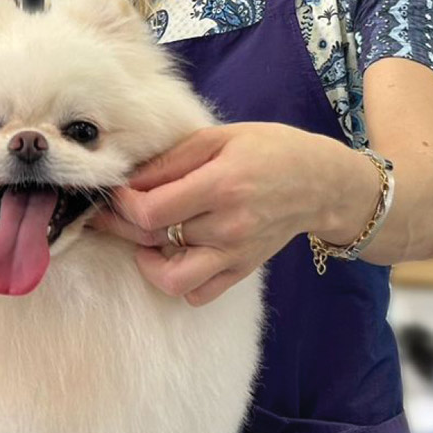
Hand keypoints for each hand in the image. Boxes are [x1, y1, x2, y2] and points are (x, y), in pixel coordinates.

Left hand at [89, 123, 345, 306]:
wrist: (320, 183)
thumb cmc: (270, 150)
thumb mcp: (219, 138)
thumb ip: (171, 160)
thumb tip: (129, 179)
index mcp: (221, 185)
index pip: (150, 211)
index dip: (122, 203)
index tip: (117, 191)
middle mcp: (227, 226)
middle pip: (152, 239)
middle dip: (121, 225)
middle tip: (112, 212)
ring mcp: (235, 254)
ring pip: (171, 279)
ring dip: (148, 262)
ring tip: (146, 238)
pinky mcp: (241, 271)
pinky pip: (197, 294)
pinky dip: (178, 281)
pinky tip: (173, 254)